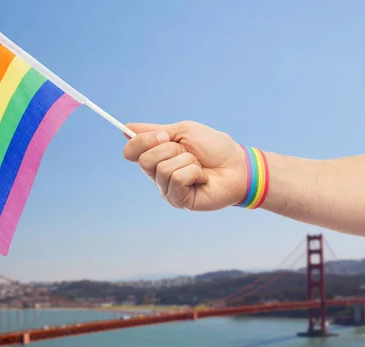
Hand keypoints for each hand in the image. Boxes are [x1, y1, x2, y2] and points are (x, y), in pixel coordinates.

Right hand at [123, 121, 246, 210]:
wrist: (238, 166)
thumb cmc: (214, 148)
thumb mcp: (183, 132)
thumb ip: (155, 131)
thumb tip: (126, 128)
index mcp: (156, 157)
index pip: (131, 151)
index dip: (143, 141)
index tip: (163, 135)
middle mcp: (157, 174)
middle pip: (145, 160)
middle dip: (171, 150)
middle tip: (189, 152)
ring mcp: (166, 189)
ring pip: (163, 169)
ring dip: (187, 161)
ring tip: (199, 166)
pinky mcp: (178, 201)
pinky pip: (177, 180)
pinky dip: (193, 173)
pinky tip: (202, 178)